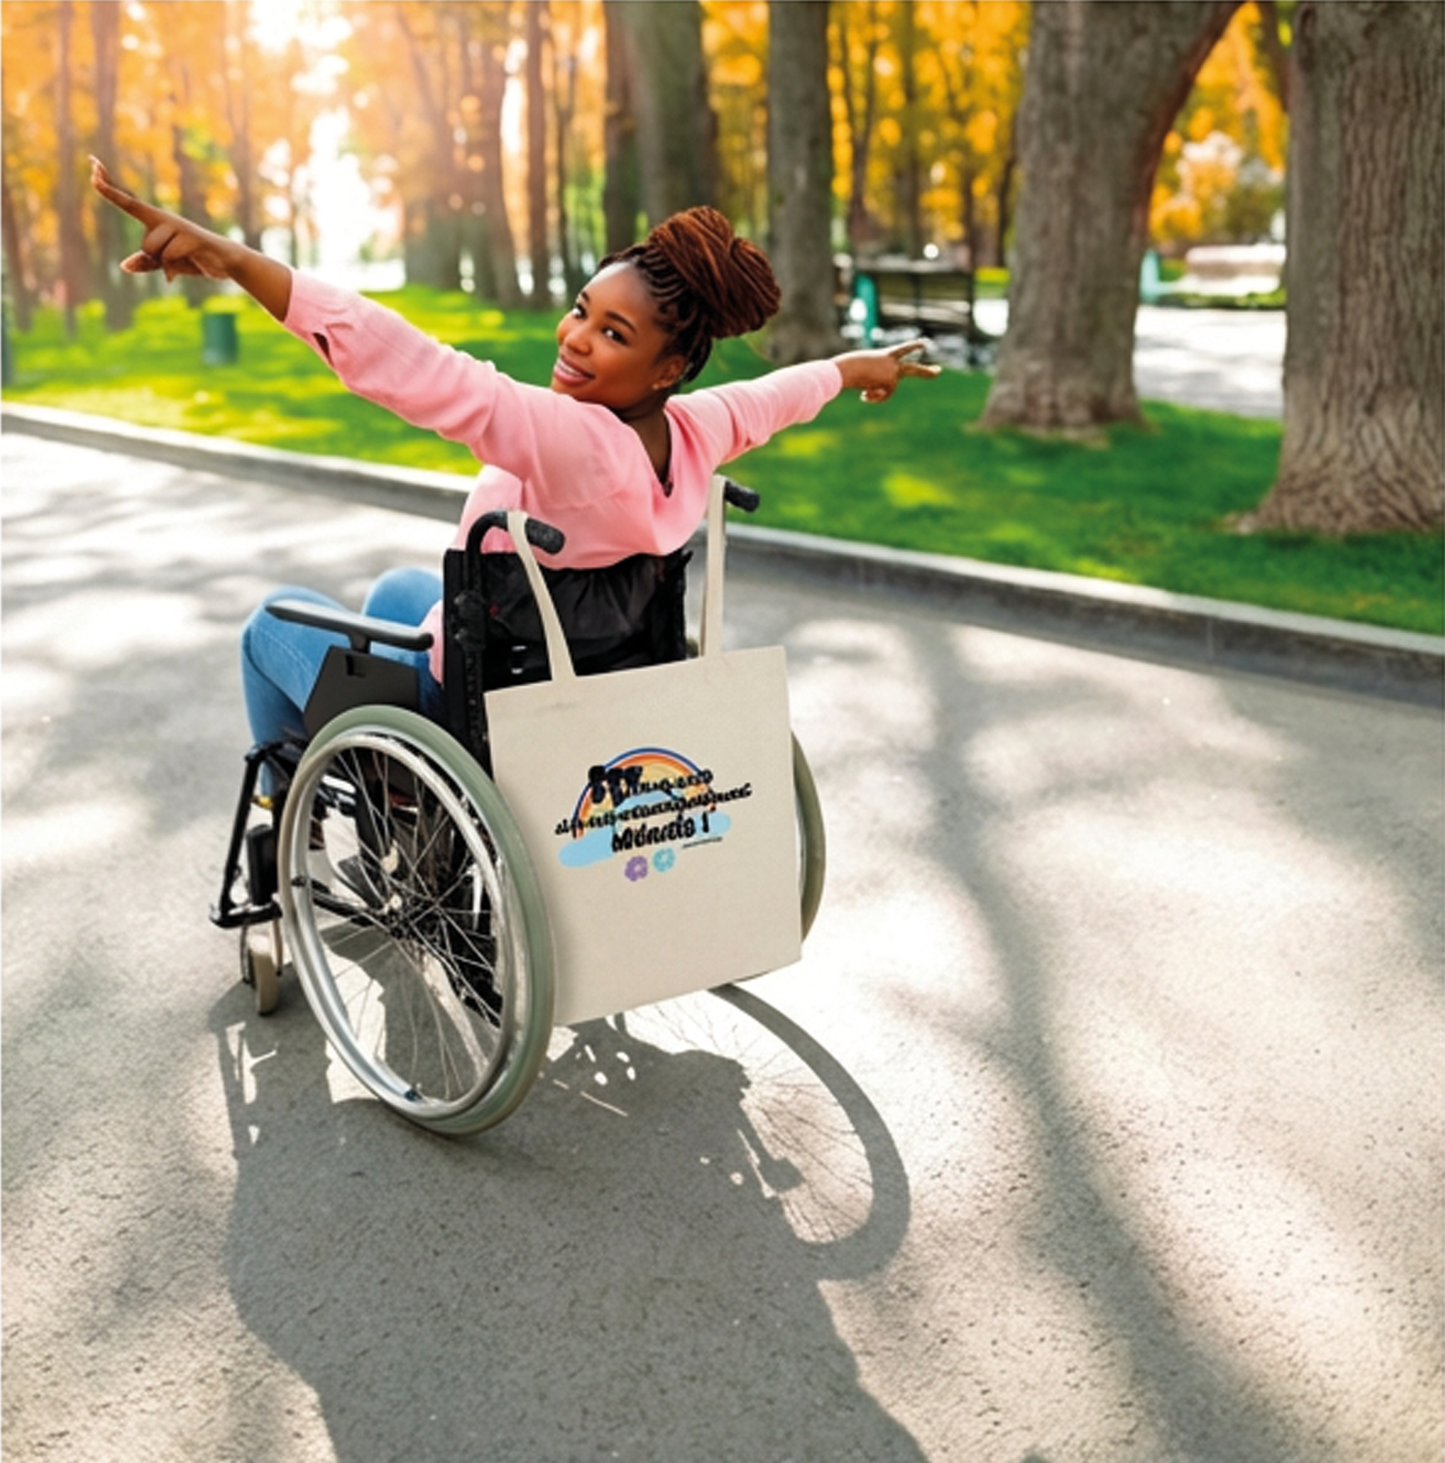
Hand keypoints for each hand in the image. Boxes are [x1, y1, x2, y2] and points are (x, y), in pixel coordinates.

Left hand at [89, 157, 237, 280]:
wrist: (224, 260)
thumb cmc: (192, 258)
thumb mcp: (165, 263)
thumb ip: (146, 263)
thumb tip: (125, 266)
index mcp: (155, 221)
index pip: (128, 201)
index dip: (108, 186)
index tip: (93, 165)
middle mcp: (164, 218)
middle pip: (146, 244)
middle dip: (155, 259)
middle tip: (173, 260)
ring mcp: (179, 226)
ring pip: (157, 251)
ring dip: (168, 263)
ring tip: (186, 259)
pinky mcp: (192, 237)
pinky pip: (170, 256)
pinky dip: (175, 268)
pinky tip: (191, 263)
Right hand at [834, 339, 941, 402]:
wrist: (847, 369)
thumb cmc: (849, 367)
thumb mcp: (863, 369)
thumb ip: (874, 378)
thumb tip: (878, 393)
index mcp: (886, 355)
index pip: (903, 349)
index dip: (914, 346)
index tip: (924, 344)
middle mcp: (893, 364)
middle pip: (914, 369)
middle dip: (926, 371)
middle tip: (939, 371)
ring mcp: (893, 373)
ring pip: (890, 390)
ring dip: (876, 395)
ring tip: (863, 390)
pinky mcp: (891, 383)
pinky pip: (883, 396)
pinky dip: (873, 398)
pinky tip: (864, 393)